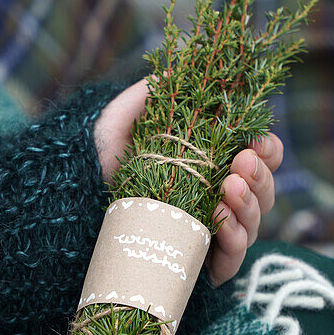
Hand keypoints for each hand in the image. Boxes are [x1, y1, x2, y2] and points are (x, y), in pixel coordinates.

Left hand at [93, 78, 283, 286]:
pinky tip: (222, 222)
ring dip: (250, 205)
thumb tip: (182, 69)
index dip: (267, 150)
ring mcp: (208, 235)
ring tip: (229, 188)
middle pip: (263, 192)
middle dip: (260, 176)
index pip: (258, 159)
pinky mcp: (194, 266)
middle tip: (241, 163)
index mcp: (211, 166)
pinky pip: (230, 262)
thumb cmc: (97, 159)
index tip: (256, 141)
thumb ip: (156, 92)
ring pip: (252, 226)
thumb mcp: (124, 118)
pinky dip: (235, 242)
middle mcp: (216, 200)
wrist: (66, 200)